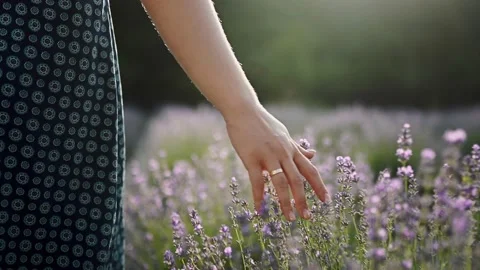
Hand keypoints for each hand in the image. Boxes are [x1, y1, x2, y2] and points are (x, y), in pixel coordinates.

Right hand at [224, 105, 329, 220]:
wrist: (243, 110)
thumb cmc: (262, 123)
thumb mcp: (284, 134)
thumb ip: (297, 148)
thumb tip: (313, 154)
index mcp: (291, 148)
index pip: (310, 170)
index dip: (319, 186)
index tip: (326, 201)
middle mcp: (283, 153)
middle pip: (297, 180)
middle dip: (303, 200)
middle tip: (307, 217)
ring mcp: (267, 155)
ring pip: (280, 183)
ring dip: (285, 202)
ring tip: (289, 218)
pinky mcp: (251, 158)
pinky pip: (257, 181)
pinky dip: (259, 197)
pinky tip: (260, 210)